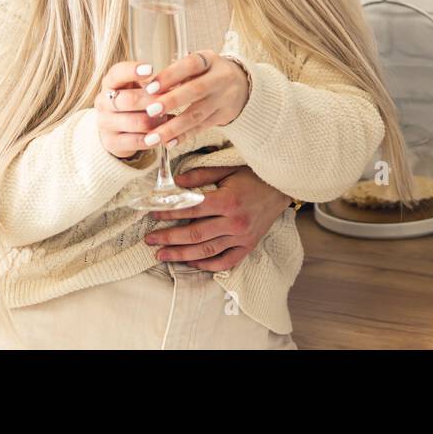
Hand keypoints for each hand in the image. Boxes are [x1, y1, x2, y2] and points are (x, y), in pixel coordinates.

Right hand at [96, 60, 169, 158]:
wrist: (119, 129)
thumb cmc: (136, 101)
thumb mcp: (141, 87)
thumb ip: (153, 84)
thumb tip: (174, 83)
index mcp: (110, 83)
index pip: (117, 73)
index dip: (133, 71)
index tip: (151, 69)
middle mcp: (103, 101)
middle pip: (130, 100)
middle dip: (154, 101)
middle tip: (172, 100)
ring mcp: (105, 123)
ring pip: (136, 122)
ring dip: (157, 121)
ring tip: (170, 118)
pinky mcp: (111, 142)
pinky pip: (136, 141)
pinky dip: (154, 139)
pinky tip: (164, 136)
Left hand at [138, 50, 249, 148]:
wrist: (242, 84)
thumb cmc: (208, 72)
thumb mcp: (198, 64)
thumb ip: (176, 73)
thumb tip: (145, 86)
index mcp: (209, 60)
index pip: (190, 65)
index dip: (170, 75)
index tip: (150, 87)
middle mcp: (220, 78)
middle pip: (196, 90)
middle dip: (172, 101)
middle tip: (150, 110)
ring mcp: (224, 99)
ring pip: (197, 114)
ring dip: (173, 126)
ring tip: (153, 137)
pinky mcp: (224, 116)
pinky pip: (202, 128)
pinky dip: (184, 136)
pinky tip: (168, 143)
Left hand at [143, 165, 290, 269]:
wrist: (282, 188)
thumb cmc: (253, 175)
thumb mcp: (227, 169)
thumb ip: (200, 176)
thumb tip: (175, 183)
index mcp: (228, 201)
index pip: (191, 210)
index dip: (169, 212)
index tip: (153, 213)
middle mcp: (235, 222)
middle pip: (195, 234)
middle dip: (169, 238)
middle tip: (150, 240)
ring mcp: (242, 237)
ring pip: (207, 251)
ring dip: (181, 254)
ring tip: (162, 255)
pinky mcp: (248, 246)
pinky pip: (225, 261)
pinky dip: (207, 265)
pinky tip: (191, 262)